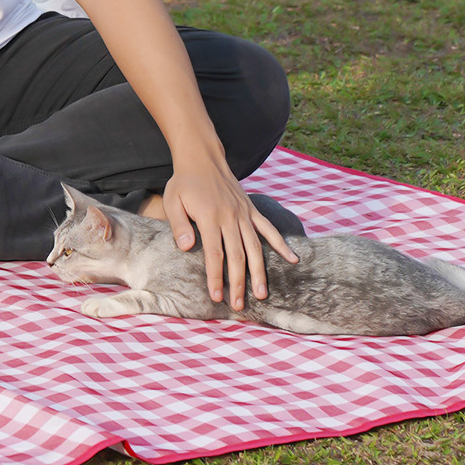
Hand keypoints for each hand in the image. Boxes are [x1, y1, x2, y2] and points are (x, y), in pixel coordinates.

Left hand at [158, 160, 297, 310]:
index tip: (217, 296)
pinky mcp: (252, 210)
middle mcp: (230, 217)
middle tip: (239, 305)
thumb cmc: (184, 183)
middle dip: (238, 282)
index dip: (216, 276)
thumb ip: (179, 225)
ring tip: (262, 293)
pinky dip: (282, 244)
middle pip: (237, 256)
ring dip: (259, 272)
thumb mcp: (172, 201)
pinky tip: (293, 260)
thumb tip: (187, 248)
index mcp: (209, 218)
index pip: (215, 254)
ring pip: (255, 248)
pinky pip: (269, 229)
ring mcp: (244, 213)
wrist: (202, 158)